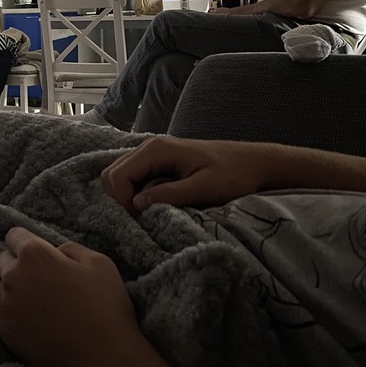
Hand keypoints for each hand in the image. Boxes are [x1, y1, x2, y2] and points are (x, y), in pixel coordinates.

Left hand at [0, 227, 173, 366]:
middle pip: (5, 261)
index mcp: (34, 255)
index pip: (14, 236)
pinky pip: (8, 315)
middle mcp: (13, 277)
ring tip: (46, 307)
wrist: (101, 359)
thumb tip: (56, 252)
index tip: (37, 252)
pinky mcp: (5, 331)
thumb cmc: (104, 307)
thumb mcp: (99, 263)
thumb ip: (70, 249)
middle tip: (45, 280)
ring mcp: (6, 306)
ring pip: (5, 289)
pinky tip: (42, 325)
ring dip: (19, 292)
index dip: (27, 241)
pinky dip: (20, 317)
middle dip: (20, 265)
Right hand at [101, 136, 268, 213]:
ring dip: (126, 196)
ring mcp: (152, 153)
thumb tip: (137, 205)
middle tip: (142, 218)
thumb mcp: (205, 188)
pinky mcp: (158, 162)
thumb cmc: (234, 175)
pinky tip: (152, 204)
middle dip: (120, 199)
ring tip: (148, 213)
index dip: (122, 201)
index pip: (117, 175)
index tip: (141, 219)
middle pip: (112, 174)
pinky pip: (133, 176)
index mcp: (157, 150)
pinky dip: (134, 192)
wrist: (253, 162)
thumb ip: (170, 195)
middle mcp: (149, 147)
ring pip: (120, 175)